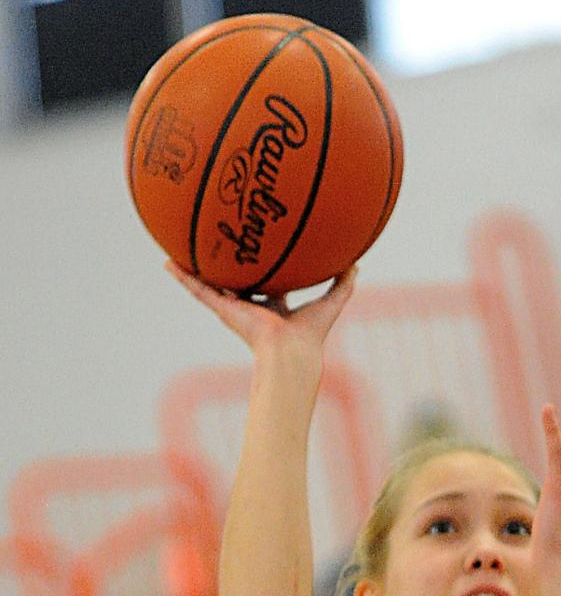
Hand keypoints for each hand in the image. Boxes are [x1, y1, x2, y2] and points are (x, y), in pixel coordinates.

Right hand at [165, 262, 356, 376]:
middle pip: (236, 283)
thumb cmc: (311, 336)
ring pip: (211, 284)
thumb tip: (357, 262)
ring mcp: (235, 308)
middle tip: (219, 243)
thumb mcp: (331, 302)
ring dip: (195, 268)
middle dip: (228, 267)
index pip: (267, 285)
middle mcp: (252, 306)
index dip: (264, 270)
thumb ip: (343, 283)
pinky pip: (198, 289)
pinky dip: (182, 277)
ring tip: (178, 248)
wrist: (291, 352)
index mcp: (275, 307)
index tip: (259, 254)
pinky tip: (167, 262)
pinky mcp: (223, 309)